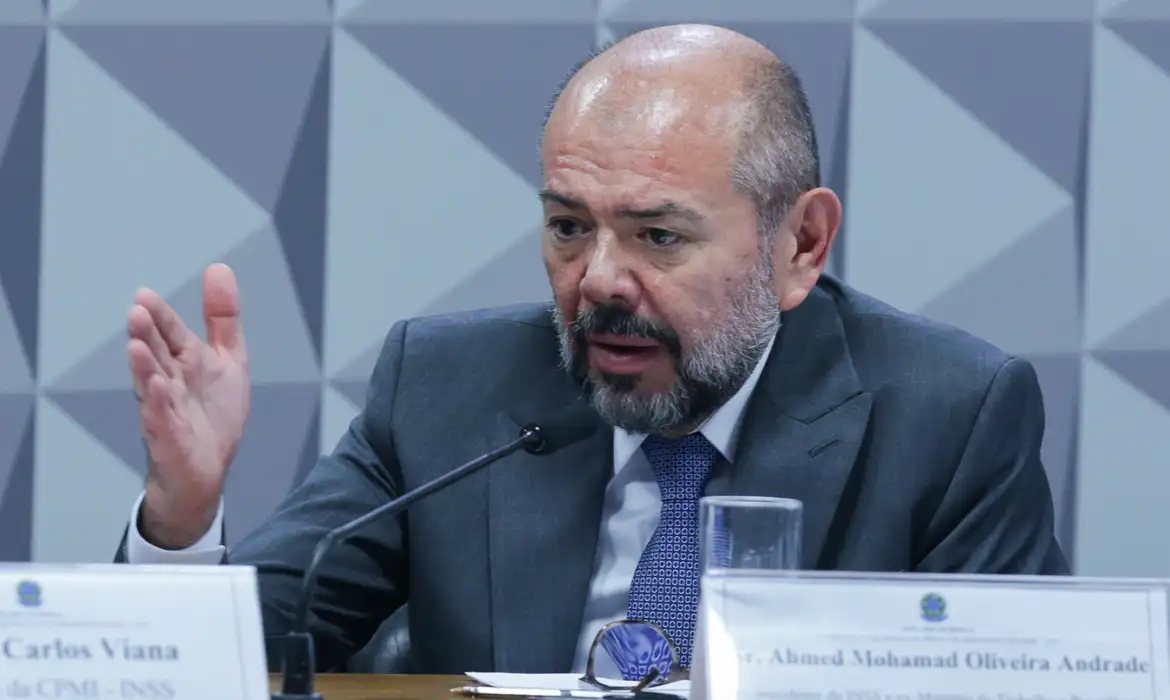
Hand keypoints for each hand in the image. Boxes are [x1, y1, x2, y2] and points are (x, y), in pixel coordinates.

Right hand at [127, 263, 250, 548]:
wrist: (207, 470)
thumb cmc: (212, 413)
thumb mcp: (229, 359)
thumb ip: (222, 318)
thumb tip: (218, 268)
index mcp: (184, 362)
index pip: (170, 334)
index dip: (160, 316)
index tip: (145, 295)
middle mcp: (169, 382)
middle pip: (156, 354)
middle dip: (147, 334)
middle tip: (137, 311)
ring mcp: (166, 410)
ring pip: (152, 384)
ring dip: (145, 366)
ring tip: (137, 345)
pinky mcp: (169, 438)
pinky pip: (161, 419)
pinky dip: (157, 404)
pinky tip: (155, 388)